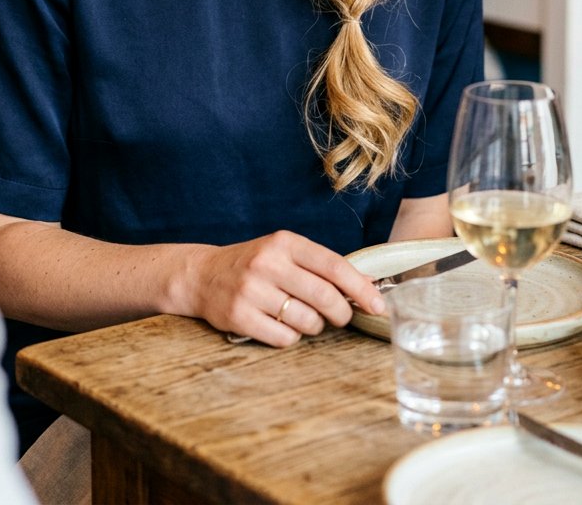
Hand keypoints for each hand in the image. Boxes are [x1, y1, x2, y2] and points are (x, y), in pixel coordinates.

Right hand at [181, 229, 386, 346]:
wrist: (203, 275)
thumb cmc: (254, 265)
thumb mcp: (284, 253)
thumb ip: (320, 266)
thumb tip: (367, 287)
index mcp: (284, 243)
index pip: (333, 265)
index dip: (360, 288)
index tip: (378, 305)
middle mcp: (268, 264)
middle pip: (324, 297)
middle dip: (341, 313)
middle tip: (340, 317)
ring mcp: (252, 291)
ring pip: (307, 322)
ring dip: (313, 326)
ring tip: (300, 316)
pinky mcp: (239, 317)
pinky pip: (285, 338)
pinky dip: (290, 336)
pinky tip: (279, 324)